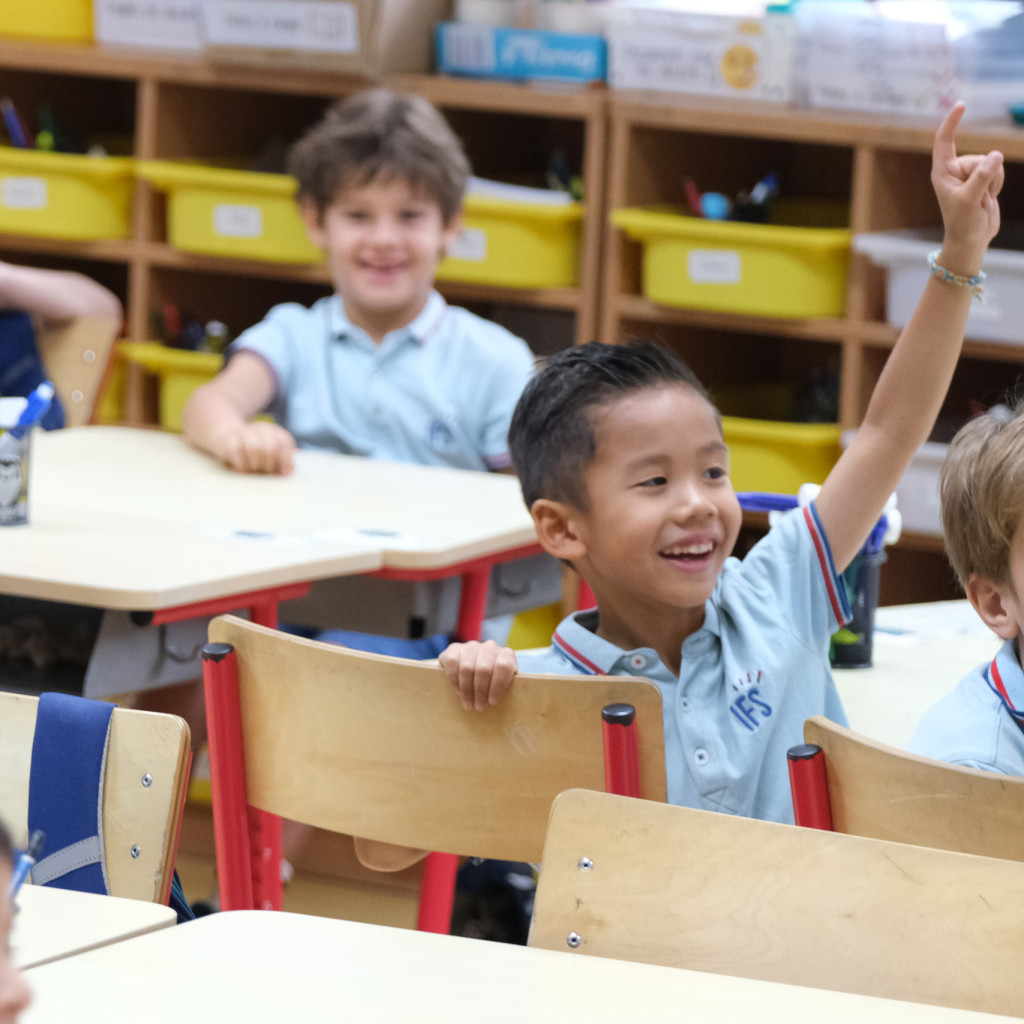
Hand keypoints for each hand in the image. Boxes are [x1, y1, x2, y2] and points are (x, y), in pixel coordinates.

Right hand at [214, 421, 295, 474]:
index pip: (284, 441)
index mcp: (273, 430)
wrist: (224, 436)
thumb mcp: (270, 454)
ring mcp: (244, 432)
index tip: (282, 472)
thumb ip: (282, 460)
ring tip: (253, 470)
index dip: (285, 459)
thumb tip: (289, 470)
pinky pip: (238, 453)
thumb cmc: (252, 451)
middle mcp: (260, 428)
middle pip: (270, 447)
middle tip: (265, 473)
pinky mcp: (229, 440)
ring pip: (254, 449)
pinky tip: (241, 469)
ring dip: (255, 465)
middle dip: (269, 465)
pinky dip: (242, 465)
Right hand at [438, 639, 517, 710]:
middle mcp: (490, 647)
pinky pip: (453, 663)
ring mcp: (472, 646)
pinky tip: (458, 691)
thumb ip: (506, 689)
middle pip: (484, 669)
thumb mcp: (505, 686)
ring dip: (467, 690)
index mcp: (506, 655)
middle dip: (480, 691)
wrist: (476, 671)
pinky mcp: (454, 648)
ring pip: (467, 667)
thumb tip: (496, 701)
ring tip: (469, 704)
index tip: (492, 702)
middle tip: (478, 707)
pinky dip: (455, 681)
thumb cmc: (494, 684)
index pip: (503, 666)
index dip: (497, 685)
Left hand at [931, 102, 1003, 271]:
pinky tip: (988, 197)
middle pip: (979, 157)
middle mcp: (954, 171)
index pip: (944, 142)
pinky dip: (997, 184)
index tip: (960, 105)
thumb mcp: (970, 200)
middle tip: (975, 197)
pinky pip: (998, 170)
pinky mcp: (983, 179)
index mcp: (942, 172)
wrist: (972, 239)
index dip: (951, 123)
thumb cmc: (963, 223)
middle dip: (984, 175)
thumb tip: (996, 155)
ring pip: (992, 162)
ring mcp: (970, 175)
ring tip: (980, 199)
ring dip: (992, 181)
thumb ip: (982, 177)